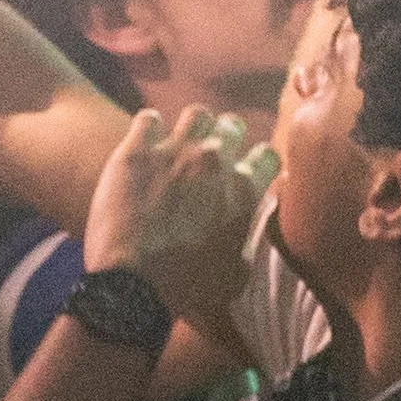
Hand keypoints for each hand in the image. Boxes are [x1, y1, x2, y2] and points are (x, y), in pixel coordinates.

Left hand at [84, 104, 273, 327]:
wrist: (134, 285)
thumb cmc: (187, 287)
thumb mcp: (234, 275)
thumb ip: (247, 249)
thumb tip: (249, 243)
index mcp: (243, 188)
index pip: (266, 154)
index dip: (256, 162)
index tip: (245, 171)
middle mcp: (215, 160)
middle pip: (232, 125)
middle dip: (224, 138)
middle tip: (208, 157)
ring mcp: (176, 150)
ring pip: (196, 114)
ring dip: (190, 129)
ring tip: (177, 145)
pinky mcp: (137, 151)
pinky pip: (148, 119)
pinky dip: (147, 130)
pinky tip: (143, 146)